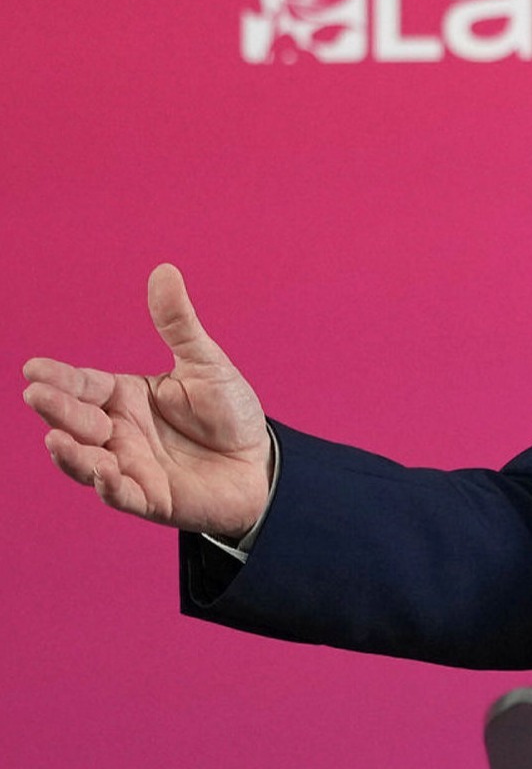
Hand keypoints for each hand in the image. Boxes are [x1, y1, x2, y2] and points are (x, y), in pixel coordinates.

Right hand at [21, 264, 272, 538]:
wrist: (260, 462)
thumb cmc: (228, 412)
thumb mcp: (205, 363)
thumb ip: (178, 324)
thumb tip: (164, 270)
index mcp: (124, 397)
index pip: (85, 384)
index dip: (60, 378)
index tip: (34, 369)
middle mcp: (118, 431)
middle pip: (78, 420)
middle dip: (58, 409)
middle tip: (38, 395)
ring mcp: (128, 466)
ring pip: (86, 461)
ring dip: (71, 453)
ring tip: (55, 439)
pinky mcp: (149, 498)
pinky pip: (120, 494)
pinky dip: (108, 485)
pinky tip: (103, 472)